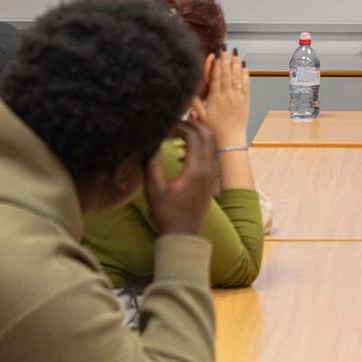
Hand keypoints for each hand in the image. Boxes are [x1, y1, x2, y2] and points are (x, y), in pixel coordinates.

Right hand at [144, 118, 216, 235]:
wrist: (184, 236)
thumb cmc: (167, 214)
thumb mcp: (154, 188)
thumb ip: (152, 163)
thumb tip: (149, 141)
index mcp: (197, 168)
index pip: (194, 134)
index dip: (179, 126)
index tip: (163, 128)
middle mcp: (210, 168)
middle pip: (207, 134)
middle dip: (189, 125)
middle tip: (170, 128)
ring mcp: (213, 173)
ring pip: (210, 143)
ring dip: (195, 135)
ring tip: (173, 137)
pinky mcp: (211, 179)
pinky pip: (209, 153)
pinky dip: (198, 146)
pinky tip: (180, 154)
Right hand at [201, 50, 249, 148]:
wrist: (230, 140)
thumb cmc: (214, 130)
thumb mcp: (200, 117)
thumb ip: (195, 103)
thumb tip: (189, 91)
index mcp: (215, 99)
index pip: (215, 78)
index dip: (216, 65)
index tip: (215, 55)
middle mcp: (227, 97)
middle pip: (226, 75)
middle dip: (225, 60)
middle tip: (225, 49)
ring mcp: (237, 98)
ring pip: (237, 78)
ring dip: (236, 65)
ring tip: (235, 54)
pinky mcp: (245, 102)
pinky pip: (246, 86)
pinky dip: (246, 76)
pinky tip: (244, 67)